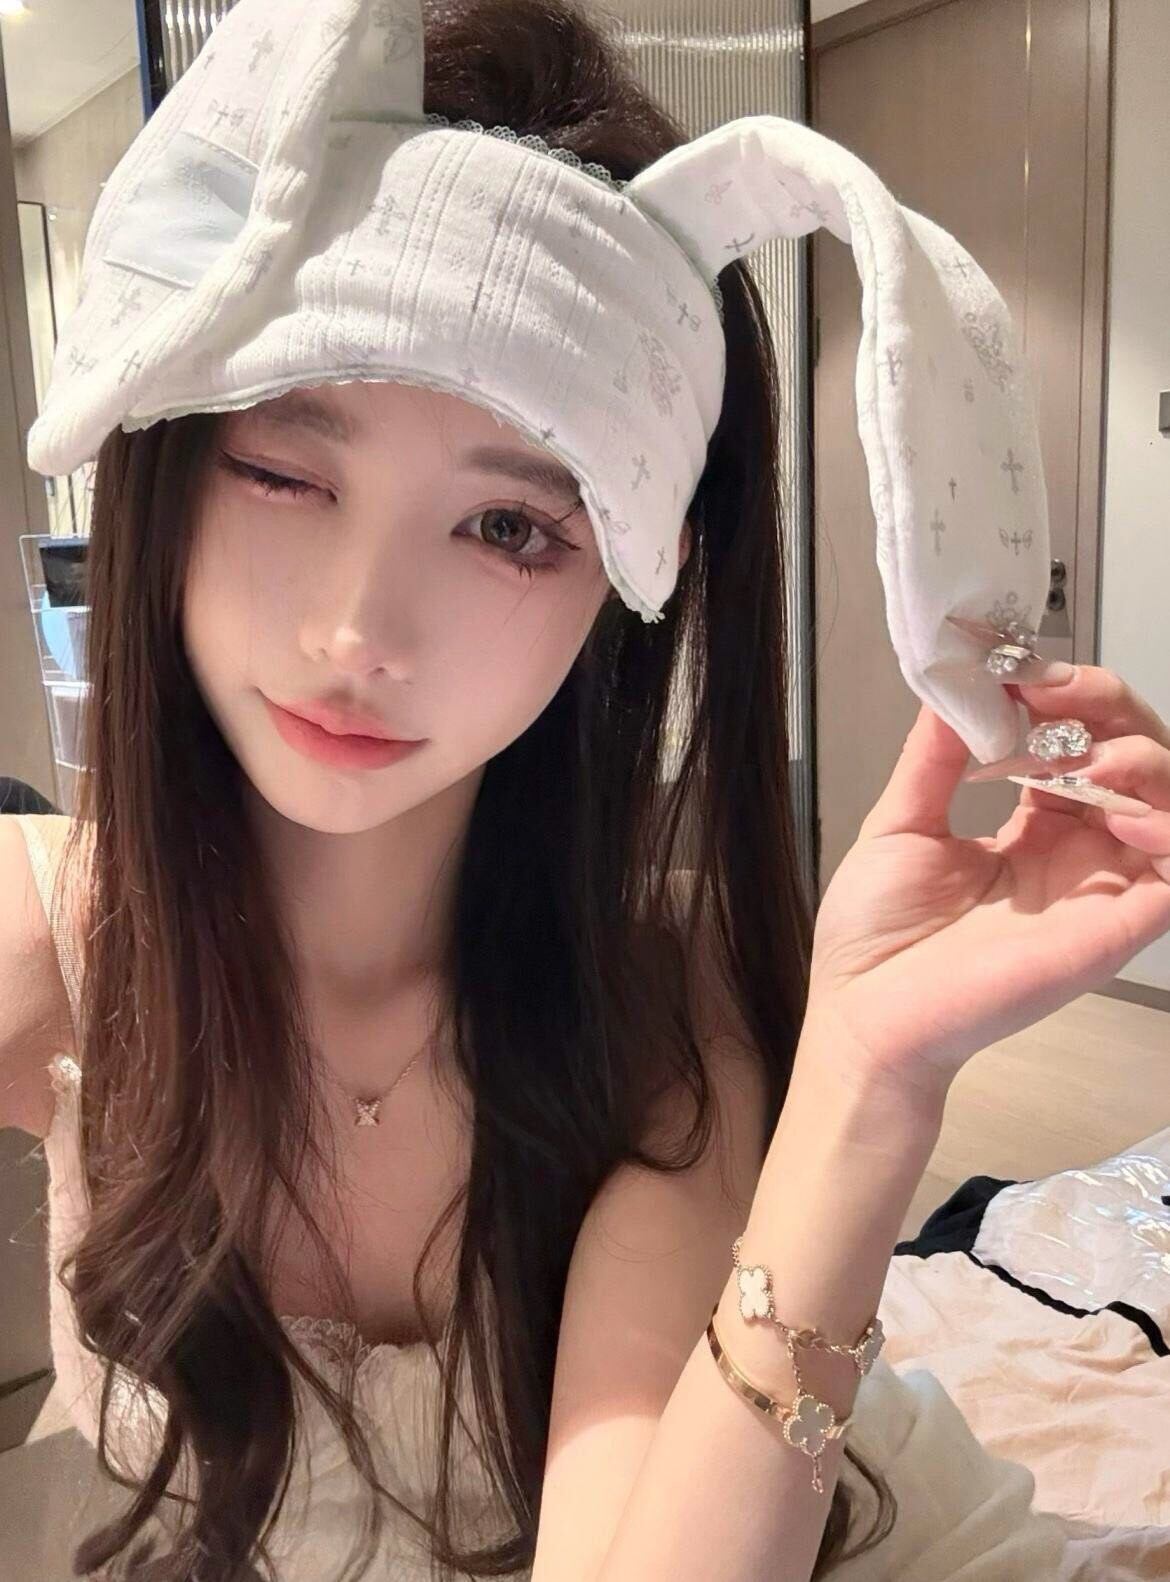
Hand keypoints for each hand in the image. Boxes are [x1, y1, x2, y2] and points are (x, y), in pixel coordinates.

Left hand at [804, 665, 1169, 1108]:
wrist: (867, 1015)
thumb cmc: (877, 935)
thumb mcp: (901, 824)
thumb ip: (936, 756)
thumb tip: (959, 684)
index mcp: (1031, 826)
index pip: (1081, 743)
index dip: (1066, 698)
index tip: (1024, 670)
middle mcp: (1077, 851)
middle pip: (1135, 758)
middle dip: (1108, 709)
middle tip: (1057, 693)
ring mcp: (1101, 887)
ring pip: (1167, 801)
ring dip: (1140, 760)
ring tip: (1086, 759)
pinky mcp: (1117, 927)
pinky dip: (1166, 828)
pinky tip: (1118, 811)